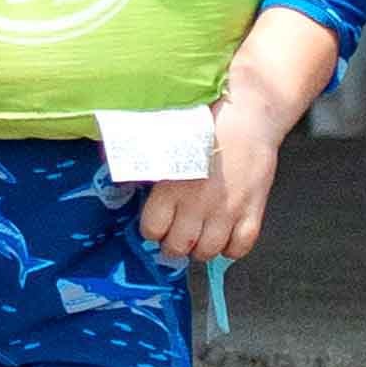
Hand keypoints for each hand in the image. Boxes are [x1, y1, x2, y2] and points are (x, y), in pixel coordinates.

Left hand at [138, 5, 339, 266]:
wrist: (249, 114)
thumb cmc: (205, 122)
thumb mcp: (166, 139)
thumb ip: (145, 161)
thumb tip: (112, 162)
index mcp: (171, 186)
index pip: (152, 229)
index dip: (153, 230)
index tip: (158, 225)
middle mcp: (196, 204)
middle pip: (178, 247)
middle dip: (175, 246)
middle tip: (178, 236)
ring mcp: (226, 210)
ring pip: (208, 251)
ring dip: (202, 248)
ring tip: (202, 236)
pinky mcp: (253, 210)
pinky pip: (241, 247)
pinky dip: (233, 248)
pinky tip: (228, 235)